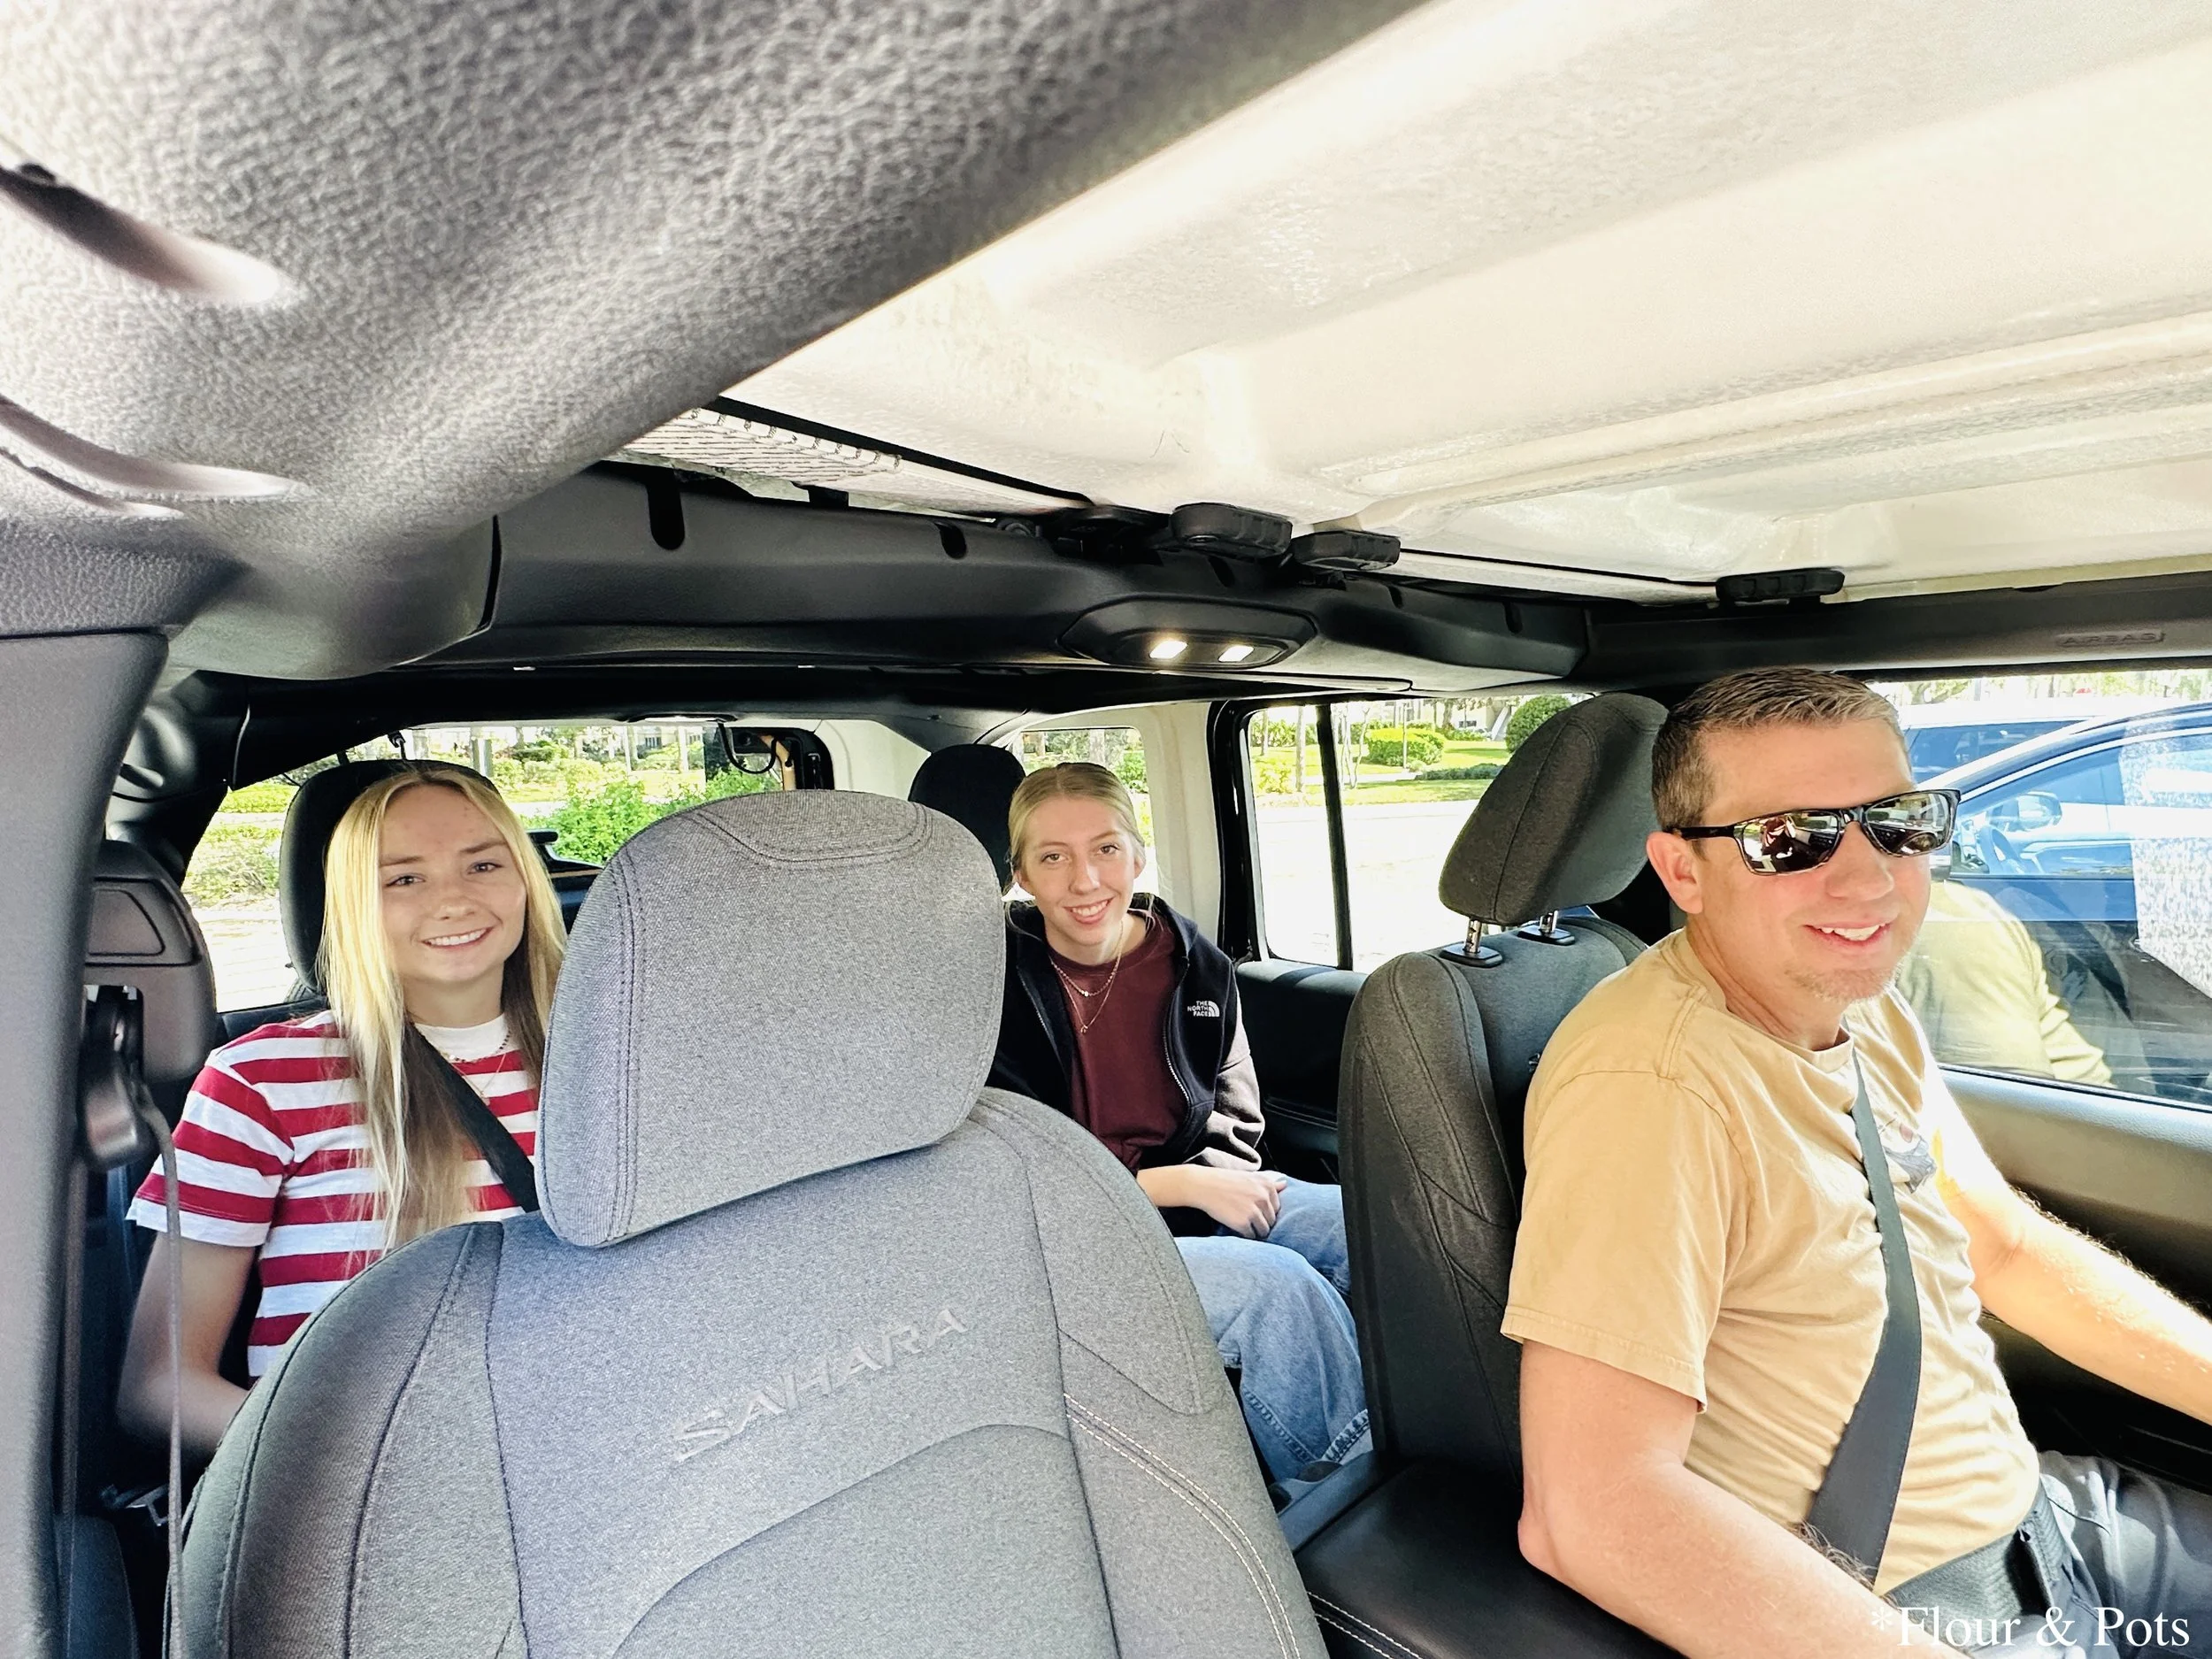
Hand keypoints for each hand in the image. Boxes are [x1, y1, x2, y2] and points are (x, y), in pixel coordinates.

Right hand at [1140, 1165, 1287, 1236]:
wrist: (1203, 1185)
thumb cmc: (1226, 1181)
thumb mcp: (1250, 1177)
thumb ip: (1269, 1182)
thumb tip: (1285, 1184)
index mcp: (1267, 1185)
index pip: (1277, 1209)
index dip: (1264, 1212)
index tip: (1252, 1209)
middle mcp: (1264, 1197)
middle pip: (1271, 1221)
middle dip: (1261, 1223)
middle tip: (1246, 1217)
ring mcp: (1254, 1211)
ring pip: (1264, 1231)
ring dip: (1255, 1231)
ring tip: (1242, 1223)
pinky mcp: (1243, 1223)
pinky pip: (1251, 1236)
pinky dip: (1245, 1234)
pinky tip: (1235, 1226)